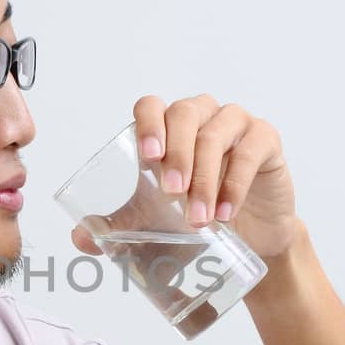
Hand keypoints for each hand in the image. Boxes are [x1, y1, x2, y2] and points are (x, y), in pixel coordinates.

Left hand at [70, 94, 297, 258]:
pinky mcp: (265, 139)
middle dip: (176, 154)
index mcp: (169, 126)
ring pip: (215, 134)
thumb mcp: (156, 220)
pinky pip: (251, 151)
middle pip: (184, 114)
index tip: (147, 160)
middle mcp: (201, 116)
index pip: (151, 106)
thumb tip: (80, 238)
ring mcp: (235, 124)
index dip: (147, 125)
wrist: (251, 235)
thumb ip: (120, 224)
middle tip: (171, 194)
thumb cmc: (199, 214)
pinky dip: (236, 184)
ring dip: (204, 178)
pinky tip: (226, 213)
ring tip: (199, 218)